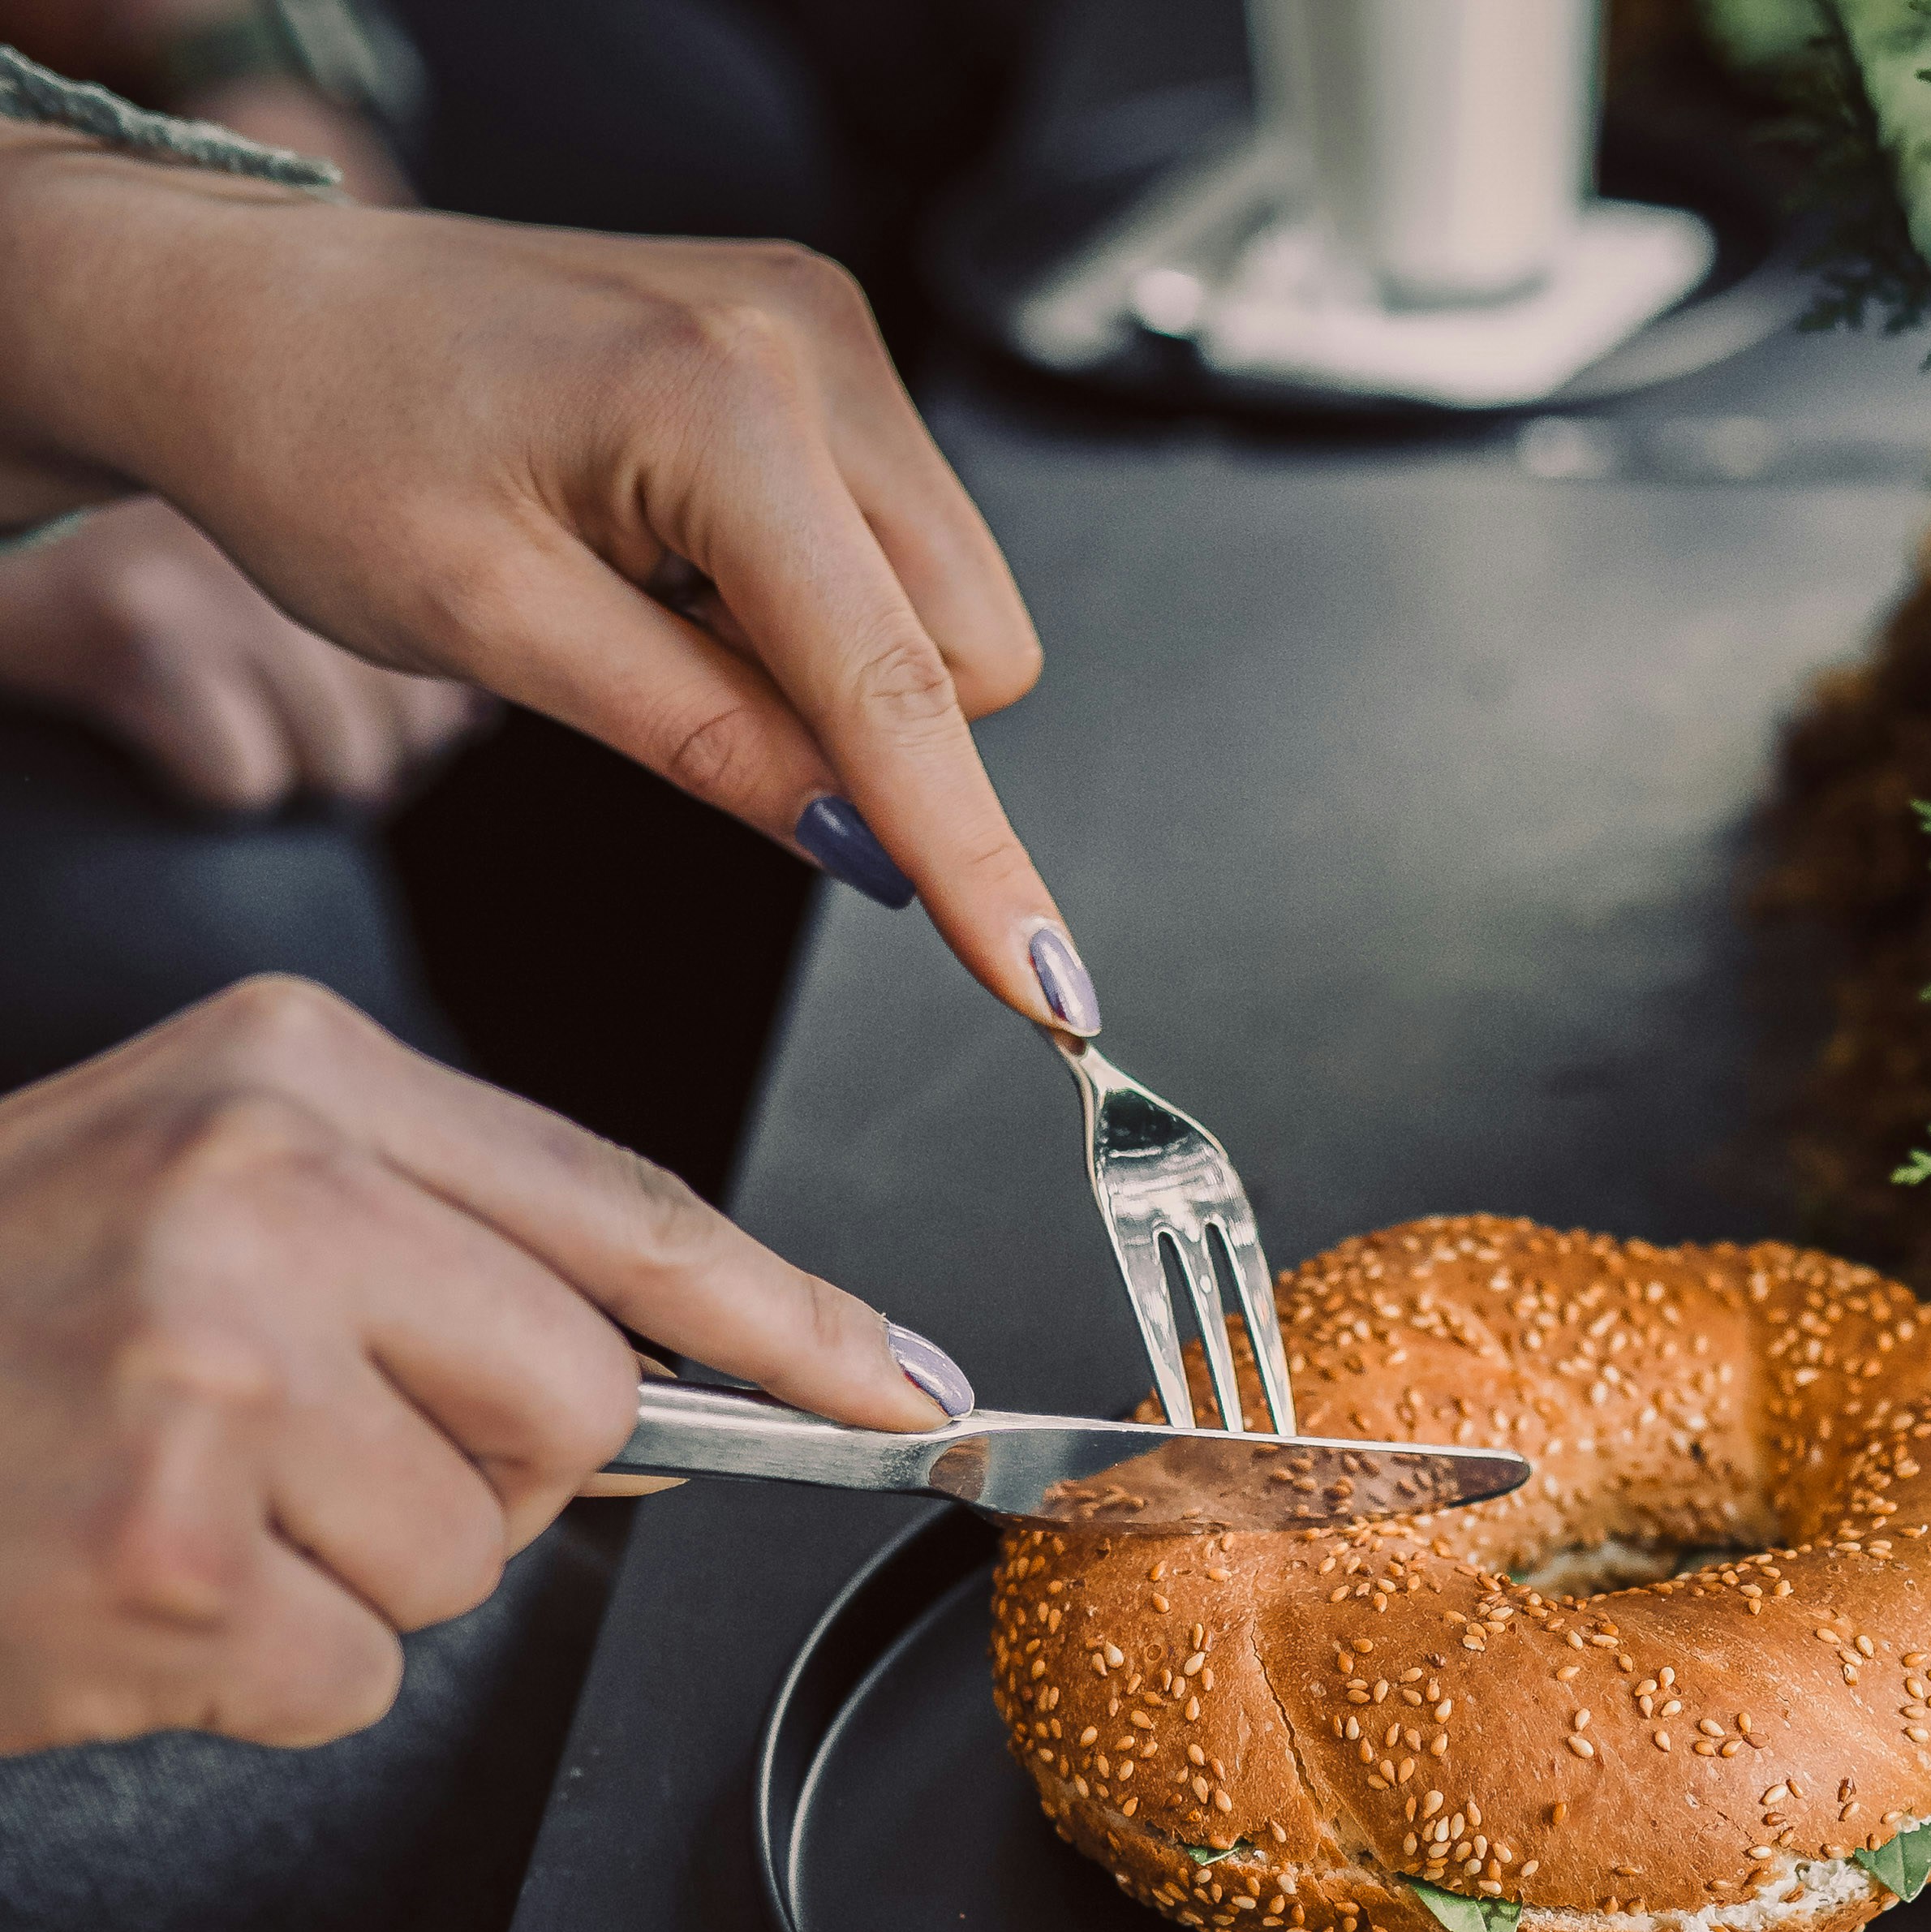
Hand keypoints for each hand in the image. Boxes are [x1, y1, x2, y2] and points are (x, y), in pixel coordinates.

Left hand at [0, 147, 1095, 1029]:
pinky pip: (904, 544)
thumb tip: (866, 849)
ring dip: (842, 663)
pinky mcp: (820, 343)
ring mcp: (824, 328)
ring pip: (954, 609)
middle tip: (678, 687)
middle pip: (969, 651)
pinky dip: (821, 599)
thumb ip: (703, 739)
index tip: (1049, 990)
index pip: (895, 684)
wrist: (251, 311)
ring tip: (664, 604)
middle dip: (871, 729)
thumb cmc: (323, 442)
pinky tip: (688, 559)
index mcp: (714, 398)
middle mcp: (803, 338)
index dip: (975, 858)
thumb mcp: (495, 630)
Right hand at [0, 971, 950, 1751]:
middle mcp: (264, 1195)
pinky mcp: (181, 1560)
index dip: (792, 1320)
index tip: (904, 1389)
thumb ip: (410, 1241)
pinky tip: (132, 1595)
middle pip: (578, 1404)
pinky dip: (254, 1676)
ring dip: (343, 1579)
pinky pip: (355, 1672)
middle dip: (471, 1473)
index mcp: (288, 1072)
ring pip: (469, 1557)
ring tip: (171, 1509)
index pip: (624, 1207)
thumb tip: (655, 1370)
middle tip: (278, 1453)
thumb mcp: (182, 1190)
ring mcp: (218, 1377)